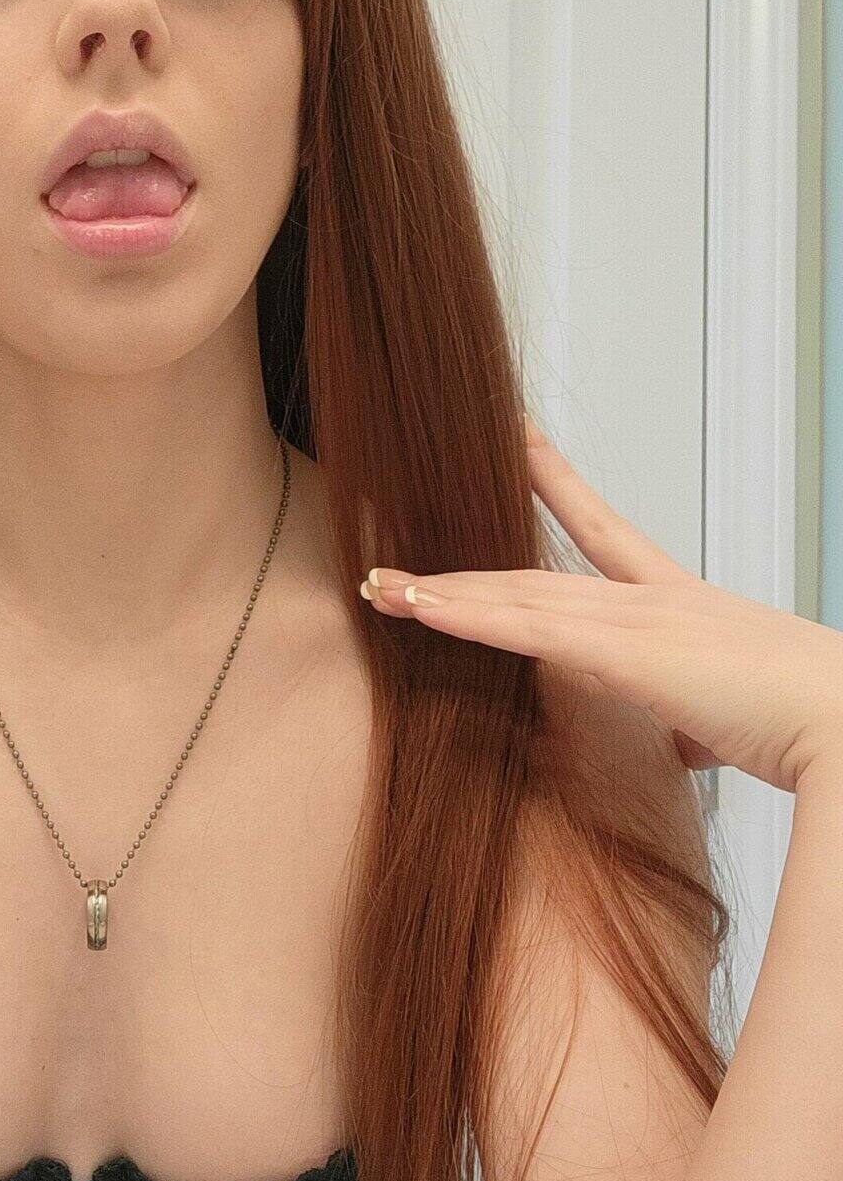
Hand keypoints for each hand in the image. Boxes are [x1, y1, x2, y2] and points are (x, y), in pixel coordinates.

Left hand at [360, 417, 842, 799]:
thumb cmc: (817, 726)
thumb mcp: (738, 717)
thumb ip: (697, 721)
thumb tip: (687, 740)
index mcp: (682, 604)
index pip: (604, 531)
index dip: (554, 483)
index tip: (519, 439)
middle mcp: (654, 597)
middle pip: (535, 573)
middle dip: (463, 570)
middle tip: (399, 559)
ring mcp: (638, 618)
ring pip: (517, 596)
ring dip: (443, 593)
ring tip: (382, 585)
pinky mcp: (627, 652)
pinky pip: (525, 627)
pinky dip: (466, 615)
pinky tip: (418, 606)